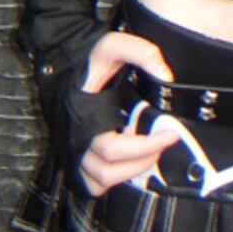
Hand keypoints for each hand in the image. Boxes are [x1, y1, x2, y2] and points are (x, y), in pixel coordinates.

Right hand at [77, 31, 179, 196]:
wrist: (62, 67)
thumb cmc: (88, 62)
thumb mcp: (113, 46)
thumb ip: (141, 52)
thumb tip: (166, 75)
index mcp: (84, 116)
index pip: (113, 148)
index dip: (145, 147)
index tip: (170, 134)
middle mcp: (77, 139)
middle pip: (109, 170)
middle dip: (143, 160)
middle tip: (164, 142)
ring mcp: (74, 152)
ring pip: (102, 181)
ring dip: (131, 171)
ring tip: (150, 153)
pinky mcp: (75, 161)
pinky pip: (93, 185)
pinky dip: (114, 180)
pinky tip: (130, 163)